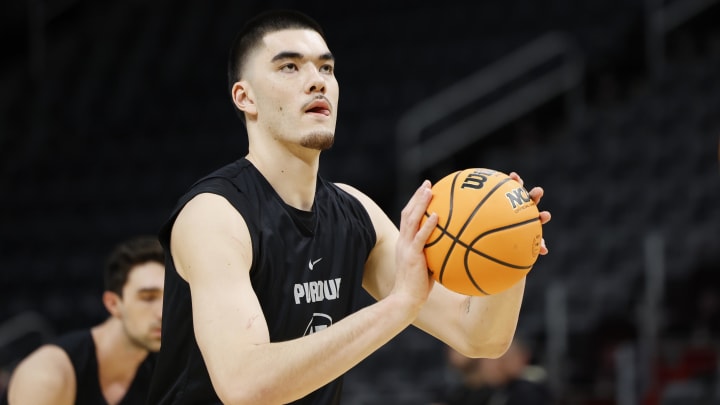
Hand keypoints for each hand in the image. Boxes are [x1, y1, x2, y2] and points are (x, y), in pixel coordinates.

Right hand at [393, 180, 438, 307]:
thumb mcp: (426, 267)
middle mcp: (403, 242)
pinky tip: (437, 216)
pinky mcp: (412, 256)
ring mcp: (406, 248)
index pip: (408, 218)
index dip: (415, 204)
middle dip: (417, 197)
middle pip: (408, 213)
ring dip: (420, 204)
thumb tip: (453, 250)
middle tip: (428, 184)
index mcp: (405, 243)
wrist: (406, 300)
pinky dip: (428, 225)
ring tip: (430, 190)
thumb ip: (435, 256)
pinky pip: (421, 238)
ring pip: (411, 220)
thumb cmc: (418, 288)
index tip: (425, 192)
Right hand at [509, 172, 550, 254]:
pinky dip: (510, 181)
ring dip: (518, 183)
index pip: (537, 218)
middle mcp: (522, 208)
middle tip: (538, 191)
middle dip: (535, 195)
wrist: (488, 229)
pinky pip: (504, 186)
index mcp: (527, 220)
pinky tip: (512, 175)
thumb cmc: (502, 240)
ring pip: (516, 190)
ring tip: (515, 177)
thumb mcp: (515, 244)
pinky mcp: (502, 193)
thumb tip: (545, 251)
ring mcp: (512, 200)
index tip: (546, 215)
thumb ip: (529, 246)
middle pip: (530, 200)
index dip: (542, 217)